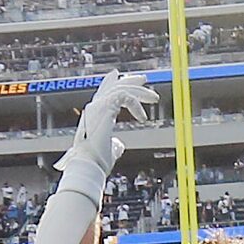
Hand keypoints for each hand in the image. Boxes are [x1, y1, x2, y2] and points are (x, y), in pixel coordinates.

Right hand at [59, 71, 157, 200]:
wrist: (89, 165)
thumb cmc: (96, 163)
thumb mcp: (108, 152)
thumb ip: (114, 145)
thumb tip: (119, 145)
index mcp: (94, 115)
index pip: (103, 93)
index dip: (113, 83)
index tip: (122, 78)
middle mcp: (94, 108)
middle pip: (113, 86)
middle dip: (129, 81)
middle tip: (144, 79)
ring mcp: (98, 106)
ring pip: (121, 88)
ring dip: (140, 91)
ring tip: (154, 98)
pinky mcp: (105, 108)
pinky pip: (125, 96)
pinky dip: (137, 105)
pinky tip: (143, 118)